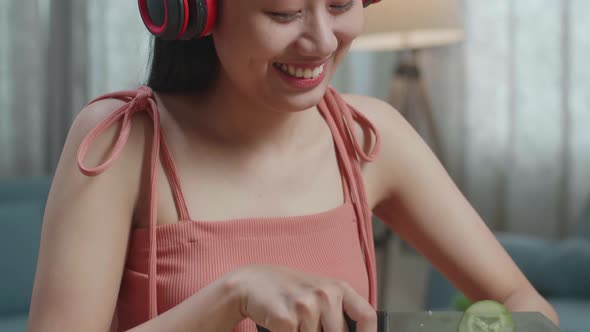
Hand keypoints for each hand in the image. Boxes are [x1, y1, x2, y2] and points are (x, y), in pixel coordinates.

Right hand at [225, 264, 376, 331]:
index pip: (367, 316)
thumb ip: (337, 313)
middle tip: (307, 327)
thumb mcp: (319, 294)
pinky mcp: (286, 318)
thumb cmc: (289, 291)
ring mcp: (306, 305)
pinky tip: (283, 324)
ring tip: (295, 323)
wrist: (252, 282)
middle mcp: (325, 294)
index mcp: (338, 288)